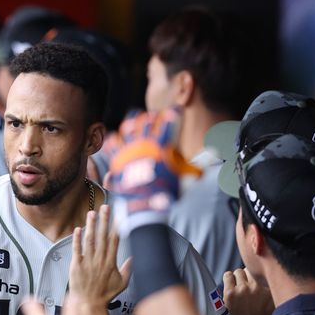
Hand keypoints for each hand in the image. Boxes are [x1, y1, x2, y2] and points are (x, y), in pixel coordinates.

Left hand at [69, 205, 130, 307]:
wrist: (89, 305)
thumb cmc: (104, 295)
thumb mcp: (122, 283)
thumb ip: (128, 270)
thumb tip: (133, 259)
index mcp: (111, 262)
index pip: (114, 240)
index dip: (116, 226)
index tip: (118, 215)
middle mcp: (100, 260)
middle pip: (103, 236)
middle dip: (104, 220)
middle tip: (105, 207)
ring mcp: (88, 262)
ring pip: (90, 240)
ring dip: (91, 225)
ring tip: (92, 213)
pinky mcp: (77, 265)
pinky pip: (77, 250)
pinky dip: (77, 239)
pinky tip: (78, 229)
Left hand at [108, 108, 200, 232]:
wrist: (147, 203)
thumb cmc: (167, 191)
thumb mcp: (182, 179)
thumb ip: (191, 171)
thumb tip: (203, 172)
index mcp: (161, 146)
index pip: (169, 123)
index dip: (173, 113)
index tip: (175, 110)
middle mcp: (144, 144)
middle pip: (144, 121)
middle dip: (148, 117)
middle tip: (151, 118)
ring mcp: (129, 150)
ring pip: (127, 128)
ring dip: (130, 124)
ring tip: (132, 124)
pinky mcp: (117, 160)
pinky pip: (111, 145)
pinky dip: (112, 141)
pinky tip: (113, 139)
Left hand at [223, 268, 273, 314]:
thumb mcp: (274, 305)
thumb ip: (275, 290)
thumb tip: (277, 278)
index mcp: (269, 290)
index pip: (262, 271)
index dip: (257, 275)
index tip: (255, 278)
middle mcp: (257, 288)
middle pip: (250, 269)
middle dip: (247, 276)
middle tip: (246, 285)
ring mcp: (243, 290)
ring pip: (239, 271)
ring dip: (238, 278)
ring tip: (238, 286)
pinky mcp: (230, 293)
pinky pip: (228, 275)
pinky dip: (228, 278)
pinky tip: (230, 285)